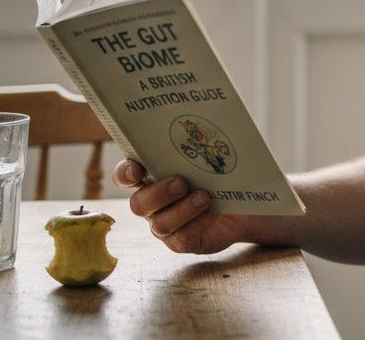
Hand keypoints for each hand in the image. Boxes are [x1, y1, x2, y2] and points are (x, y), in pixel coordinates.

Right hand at [113, 159, 250, 254]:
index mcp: (150, 177)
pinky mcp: (181, 241)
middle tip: (181, 182)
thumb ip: (198, 147)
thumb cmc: (220, 177)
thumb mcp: (210, 159)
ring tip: (204, 197)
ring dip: (182, 210)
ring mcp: (165, 224)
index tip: (137, 170)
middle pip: (139, 203)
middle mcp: (152, 202)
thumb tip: (206, 123)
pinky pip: (182, 238)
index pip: (125, 176)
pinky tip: (211, 214)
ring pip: (160, 223)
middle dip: (158, 193)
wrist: (240, 209)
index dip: (125, 173)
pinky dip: (196, 225)